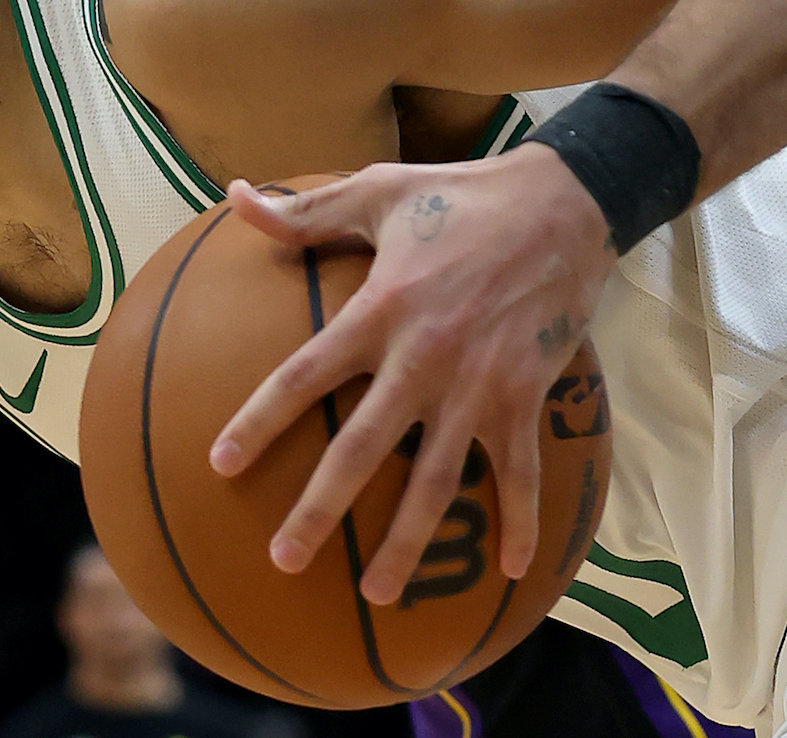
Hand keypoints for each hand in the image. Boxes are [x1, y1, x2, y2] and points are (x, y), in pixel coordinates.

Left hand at [208, 145, 619, 604]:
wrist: (566, 202)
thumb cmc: (464, 196)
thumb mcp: (379, 190)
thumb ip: (305, 211)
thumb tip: (233, 198)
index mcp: (380, 309)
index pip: (304, 374)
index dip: (260, 420)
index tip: (220, 464)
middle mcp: (423, 356)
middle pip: (361, 448)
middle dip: (320, 509)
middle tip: (284, 560)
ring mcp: (478, 384)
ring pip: (436, 479)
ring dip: (409, 541)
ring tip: (379, 595)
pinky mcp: (527, 395)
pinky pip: (521, 471)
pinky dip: (521, 521)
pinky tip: (513, 571)